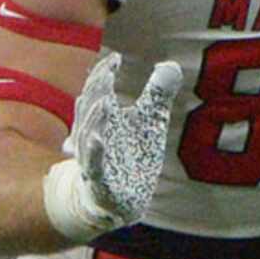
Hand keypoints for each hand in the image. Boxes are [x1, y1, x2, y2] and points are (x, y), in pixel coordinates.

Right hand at [43, 53, 182, 242]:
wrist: (123, 201)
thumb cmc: (132, 156)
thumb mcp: (149, 122)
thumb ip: (158, 94)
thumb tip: (172, 64)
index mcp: (104, 119)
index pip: (98, 91)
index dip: (104, 73)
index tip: (116, 57)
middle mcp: (95, 136)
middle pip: (90, 110)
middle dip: (97, 91)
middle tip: (107, 73)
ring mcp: (94, 160)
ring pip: (88, 136)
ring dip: (94, 118)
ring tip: (105, 101)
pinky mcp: (100, 182)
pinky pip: (93, 167)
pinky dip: (94, 153)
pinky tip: (99, 139)